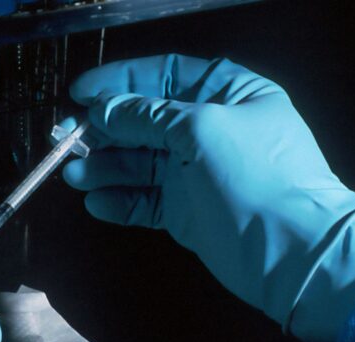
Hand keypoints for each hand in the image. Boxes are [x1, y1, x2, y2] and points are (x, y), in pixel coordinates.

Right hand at [63, 54, 354, 341]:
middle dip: (103, 128)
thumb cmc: (254, 177)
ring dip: (104, 166)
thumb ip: (149, 117)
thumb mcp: (202, 130)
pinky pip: (144, 199)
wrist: (292, 252)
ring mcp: (197, 173)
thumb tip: (103, 110)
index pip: (165, 75)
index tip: (79, 93)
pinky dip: (120, 199)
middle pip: (145, 120)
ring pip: (139, 162)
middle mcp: (210, 128)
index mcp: (228, 94)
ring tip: (73, 176)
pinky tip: (96, 203)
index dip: (121, 81)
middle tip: (62, 140)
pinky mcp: (186, 212)